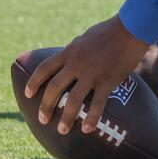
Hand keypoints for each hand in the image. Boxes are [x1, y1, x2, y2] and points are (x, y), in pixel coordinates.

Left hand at [24, 16, 150, 135]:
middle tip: (42, 119)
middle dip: (46, 105)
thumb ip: (75, 51)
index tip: (28, 94)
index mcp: (69, 51)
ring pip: (74, 99)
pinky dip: (91, 118)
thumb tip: (68, 58)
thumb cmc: (108, 32)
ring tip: (62, 130)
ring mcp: (92, 72)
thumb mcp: (84, 38)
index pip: (44, 68)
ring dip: (66, 117)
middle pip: (55, 87)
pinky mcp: (108, 80)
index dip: (34, 82)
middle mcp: (76, 63)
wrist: (130, 29)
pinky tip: (87, 129)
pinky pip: (97, 103)